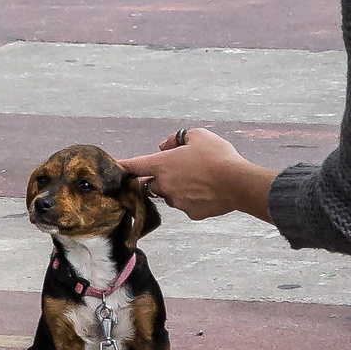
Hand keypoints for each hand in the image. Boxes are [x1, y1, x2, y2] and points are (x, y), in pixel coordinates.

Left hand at [118, 128, 275, 221]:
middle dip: (160, 179)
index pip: (135, 165)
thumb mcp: (198, 135)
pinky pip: (187, 206)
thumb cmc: (217, 155)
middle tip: (179, 171)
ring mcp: (178, 202)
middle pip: (152, 184)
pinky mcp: (191, 214)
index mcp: (163, 165)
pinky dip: (193, 200)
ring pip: (170, 196)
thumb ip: (177, 138)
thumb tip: (165, 145)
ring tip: (199, 180)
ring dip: (177, 189)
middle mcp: (165, 185)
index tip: (112, 168)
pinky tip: (207, 192)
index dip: (123, 166)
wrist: (237, 182)